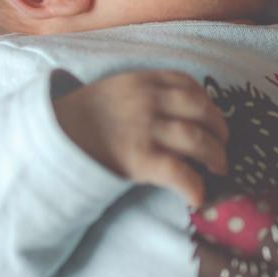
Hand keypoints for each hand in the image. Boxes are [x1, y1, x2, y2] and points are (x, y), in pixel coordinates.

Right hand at [53, 70, 227, 206]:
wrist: (53, 137)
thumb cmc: (84, 116)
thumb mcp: (116, 88)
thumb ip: (146, 89)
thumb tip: (177, 105)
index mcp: (144, 80)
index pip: (188, 84)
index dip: (207, 101)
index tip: (213, 115)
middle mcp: (150, 101)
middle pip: (201, 110)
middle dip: (220, 127)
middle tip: (224, 143)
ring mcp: (146, 129)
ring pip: (197, 139)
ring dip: (215, 155)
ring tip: (220, 167)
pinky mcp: (140, 159)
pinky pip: (178, 171)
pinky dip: (194, 185)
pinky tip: (199, 196)